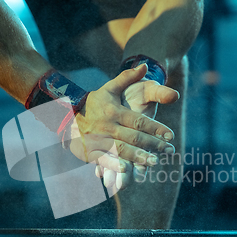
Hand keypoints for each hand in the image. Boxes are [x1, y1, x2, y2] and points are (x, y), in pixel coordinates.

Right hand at [94, 75, 179, 189]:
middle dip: (152, 144)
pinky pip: (103, 159)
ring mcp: (98, 139)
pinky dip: (114, 165)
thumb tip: (146, 65)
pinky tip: (127, 170)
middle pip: (133, 137)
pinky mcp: (89, 151)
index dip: (156, 128)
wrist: (66, 114)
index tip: (170, 135)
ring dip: (138, 157)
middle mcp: (107, 126)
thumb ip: (128, 77)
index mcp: (114, 111)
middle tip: (169, 150)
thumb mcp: (109, 88)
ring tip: (154, 162)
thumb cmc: (94, 102)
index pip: (139, 121)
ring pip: (121, 149)